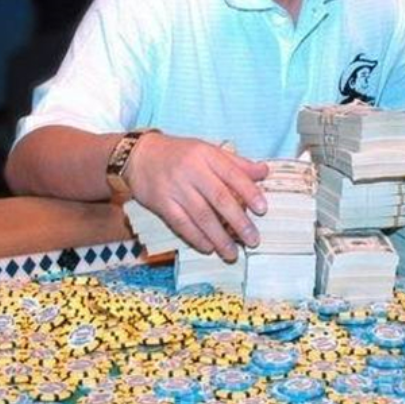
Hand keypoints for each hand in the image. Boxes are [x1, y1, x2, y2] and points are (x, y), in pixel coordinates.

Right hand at [126, 133, 268, 260]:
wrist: (140, 155)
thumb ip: (236, 163)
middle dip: (238, 221)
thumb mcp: (209, 151)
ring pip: (201, 215)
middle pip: (219, 198)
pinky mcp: (161, 203)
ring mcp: (175, 188)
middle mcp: (192, 171)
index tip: (262, 209)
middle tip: (253, 239)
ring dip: (219, 237)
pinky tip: (208, 247)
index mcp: (207, 155)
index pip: (233, 174)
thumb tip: (264, 171)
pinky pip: (181, 223)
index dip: (249, 192)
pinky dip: (196, 237)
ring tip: (232, 253)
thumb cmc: (181, 153)